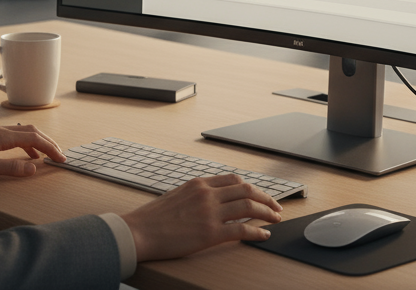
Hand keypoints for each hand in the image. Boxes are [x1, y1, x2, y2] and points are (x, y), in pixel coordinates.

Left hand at [0, 123, 65, 179]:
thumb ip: (11, 168)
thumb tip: (33, 168)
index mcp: (1, 135)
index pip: (33, 138)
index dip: (50, 148)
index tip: (60, 158)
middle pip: (31, 131)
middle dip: (48, 143)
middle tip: (60, 155)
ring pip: (23, 132)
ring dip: (38, 142)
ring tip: (47, 156)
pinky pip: (15, 136)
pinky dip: (26, 144)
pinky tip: (27, 155)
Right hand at [119, 174, 282, 261]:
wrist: (139, 231)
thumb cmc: (152, 218)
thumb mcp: (176, 196)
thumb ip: (196, 195)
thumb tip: (212, 201)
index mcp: (199, 184)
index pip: (233, 179)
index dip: (251, 187)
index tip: (259, 194)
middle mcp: (207, 194)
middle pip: (246, 190)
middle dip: (266, 198)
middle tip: (276, 206)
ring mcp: (210, 213)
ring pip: (249, 206)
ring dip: (267, 212)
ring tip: (275, 219)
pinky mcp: (210, 233)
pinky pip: (242, 229)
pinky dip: (258, 231)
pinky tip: (264, 235)